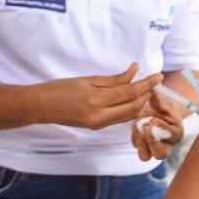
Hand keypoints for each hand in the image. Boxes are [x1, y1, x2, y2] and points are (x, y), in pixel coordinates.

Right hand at [34, 63, 162, 129]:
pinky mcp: (97, 127)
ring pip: (129, 114)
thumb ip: (114, 79)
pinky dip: (130, 108)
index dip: (147, 84)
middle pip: (134, 106)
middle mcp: (99, 116)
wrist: (41, 107)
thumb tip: (134, 71)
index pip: (130, 92)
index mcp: (96, 100)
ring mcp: (98, 124)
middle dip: (147, 94)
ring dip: (141, 102)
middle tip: (155, 81)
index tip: (158, 75)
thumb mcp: (88, 79)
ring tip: (147, 88)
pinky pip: (120, 118)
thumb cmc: (61, 88)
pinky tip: (133, 98)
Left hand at [132, 92, 183, 160]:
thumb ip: (160, 103)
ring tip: (138, 129)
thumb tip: (154, 95)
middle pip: (160, 154)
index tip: (153, 119)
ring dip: (140, 143)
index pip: (172, 136)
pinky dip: (134, 137)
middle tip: (146, 127)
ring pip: (145, 156)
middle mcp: (165, 145)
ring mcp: (152, 148)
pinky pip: (136, 145)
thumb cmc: (166, 109)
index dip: (163, 128)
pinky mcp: (141, 145)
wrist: (160, 113)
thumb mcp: (166, 105)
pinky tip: (135, 127)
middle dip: (151, 142)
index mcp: (175, 134)